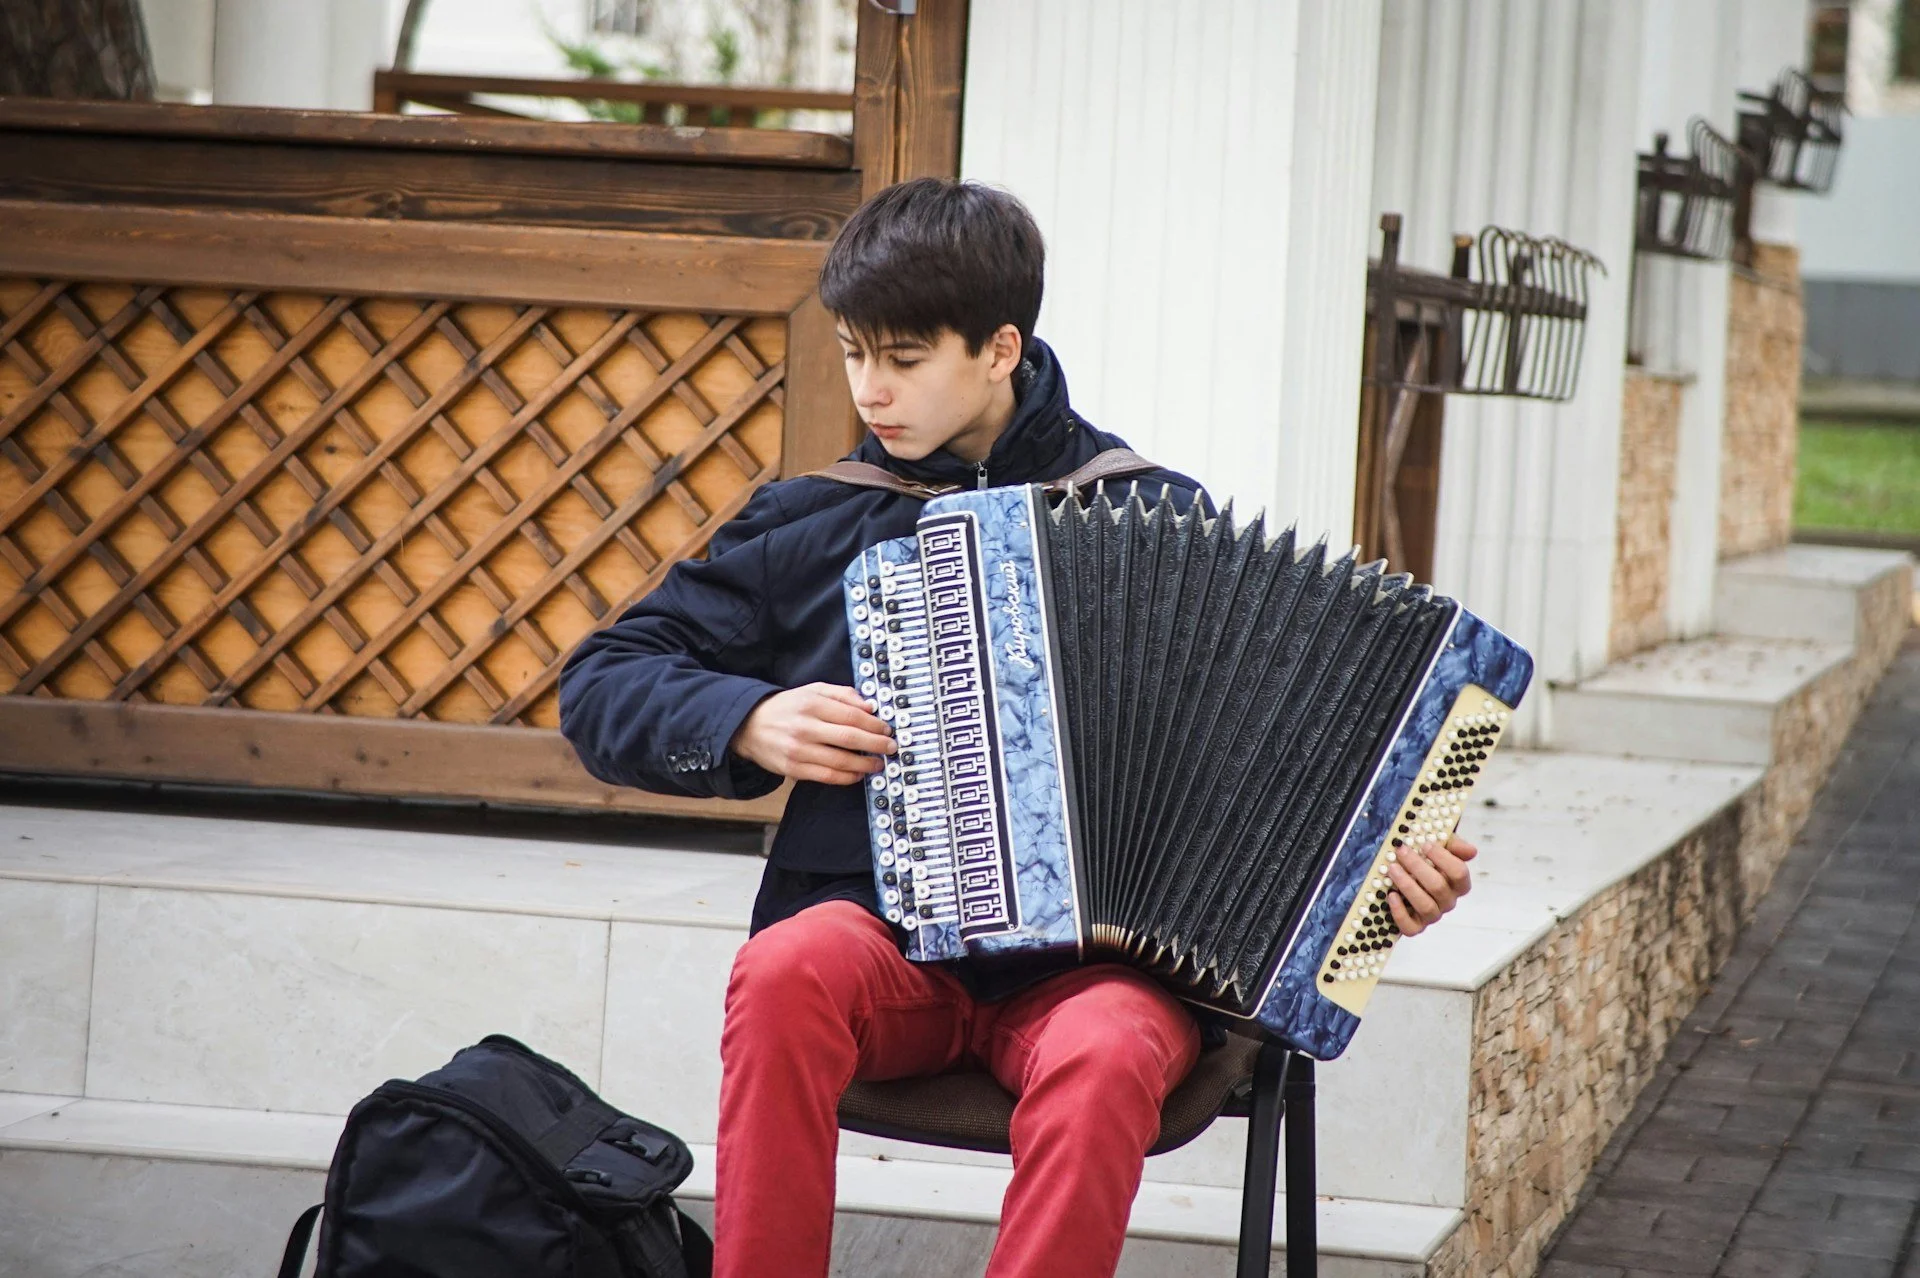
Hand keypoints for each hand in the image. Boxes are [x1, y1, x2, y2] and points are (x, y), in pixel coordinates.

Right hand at [730, 683, 894, 784]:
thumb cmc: (787, 707)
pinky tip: (858, 774)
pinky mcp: (793, 768)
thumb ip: (842, 694)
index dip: (874, 724)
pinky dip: (846, 777)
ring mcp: (798, 750)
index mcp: (812, 704)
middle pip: (849, 738)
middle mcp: (805, 727)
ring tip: (878, 764)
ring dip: (865, 764)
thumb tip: (870, 706)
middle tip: (891, 748)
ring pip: (840, 760)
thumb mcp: (812, 690)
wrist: (749, 725)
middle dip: (876, 745)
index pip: (852, 715)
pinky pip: (826, 776)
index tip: (887, 729)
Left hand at [1386, 834, 1475, 936]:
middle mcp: (1448, 901)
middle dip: (1418, 867)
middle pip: (1438, 887)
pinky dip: (1399, 912)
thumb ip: (1455, 846)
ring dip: (1407, 886)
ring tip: (1392, 869)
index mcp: (1458, 883)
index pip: (1459, 873)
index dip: (1442, 858)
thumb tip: (1471, 851)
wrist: (1406, 876)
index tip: (1425, 844)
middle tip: (1401, 852)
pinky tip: (1391, 895)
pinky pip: (1411, 927)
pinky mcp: (1415, 926)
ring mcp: (1432, 915)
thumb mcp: (1441, 848)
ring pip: (1425, 906)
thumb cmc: (1426, 861)